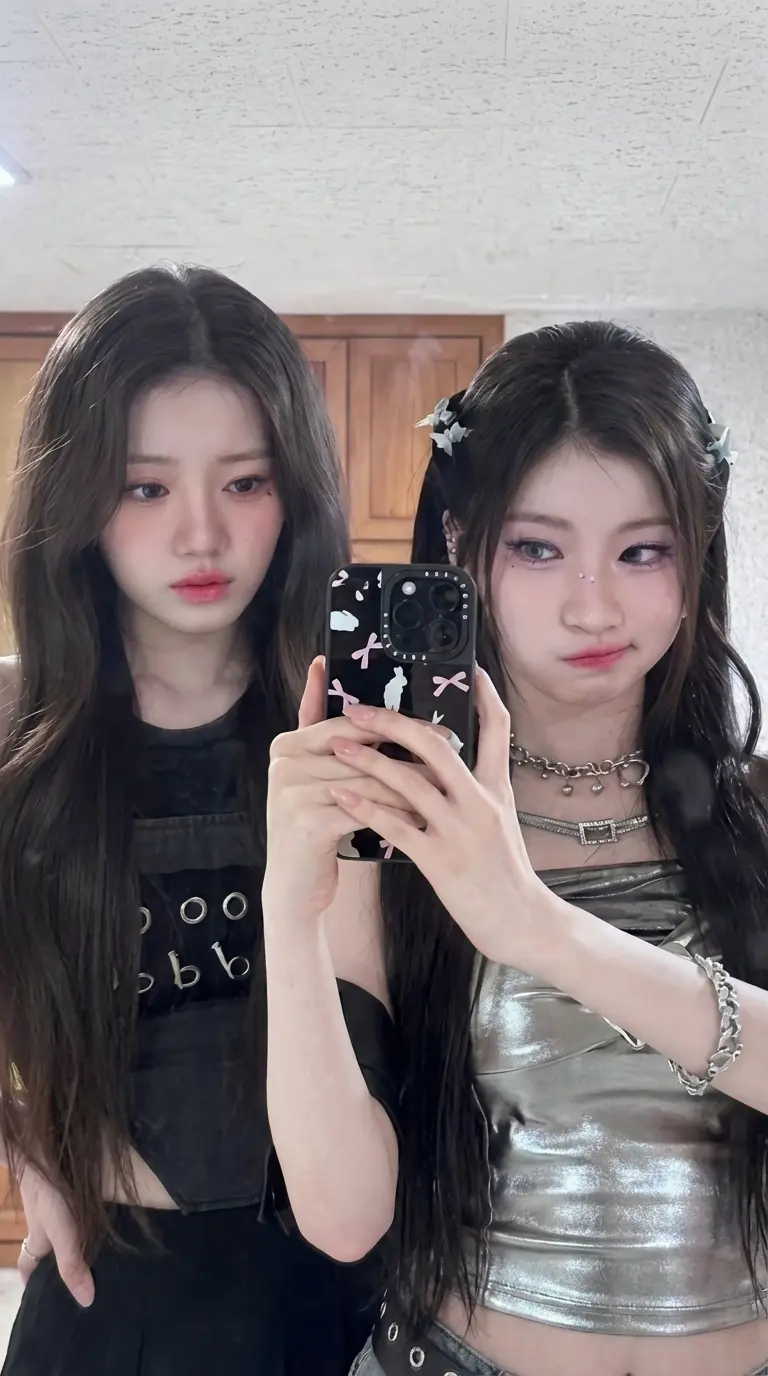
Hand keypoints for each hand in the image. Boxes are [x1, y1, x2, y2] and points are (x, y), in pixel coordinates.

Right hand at [18, 1163, 93, 1306]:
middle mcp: (40, 1218)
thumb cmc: (48, 1193)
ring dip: (66, 1229)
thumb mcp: (61, 1231)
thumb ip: (72, 1263)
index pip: (28, 1265)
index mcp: (38, 1235)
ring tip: (91, 1238)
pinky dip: (76, 1205)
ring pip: (54, 1220)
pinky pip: (65, 1197)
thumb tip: (86, 1301)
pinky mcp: (60, 1177)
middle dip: (50, 1256)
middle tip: (71, 1267)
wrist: (41, 1145)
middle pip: (41, 1243)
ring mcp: (48, 1196)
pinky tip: (98, 1202)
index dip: (32, 1279)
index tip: (38, 1293)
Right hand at [264, 658, 426, 918]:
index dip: (394, 725)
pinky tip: (424, 817)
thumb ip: (323, 731)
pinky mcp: (307, 822)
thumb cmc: (315, 829)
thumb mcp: (316, 779)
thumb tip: (323, 668)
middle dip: (410, 755)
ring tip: (445, 788)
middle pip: (362, 752)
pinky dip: (398, 814)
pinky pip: (367, 811)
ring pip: (369, 781)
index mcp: (287, 744)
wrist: (294, 888)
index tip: (433, 728)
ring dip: (411, 785)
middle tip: (450, 755)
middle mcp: (285, 763)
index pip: (349, 724)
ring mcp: (292, 792)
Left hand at [329, 668, 546, 965]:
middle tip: (358, 711)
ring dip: (368, 760)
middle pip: (435, 744)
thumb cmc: (506, 873)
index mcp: (497, 788)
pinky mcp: (441, 861)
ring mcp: (461, 830)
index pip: (497, 727)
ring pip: (409, 782)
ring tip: (337, 747)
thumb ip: (478, 790)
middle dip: (391, 723)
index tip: (470, 668)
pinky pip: (396, 827)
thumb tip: (448, 763)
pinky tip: (342, 798)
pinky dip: (366, 809)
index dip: (484, 694)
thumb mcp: (502, 821)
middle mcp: (481, 802)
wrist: (523, 922)